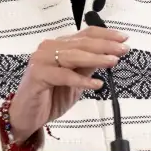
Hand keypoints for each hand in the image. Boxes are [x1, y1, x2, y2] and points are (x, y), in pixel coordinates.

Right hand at [9, 27, 129, 140]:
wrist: (27, 116)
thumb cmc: (50, 97)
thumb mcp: (76, 81)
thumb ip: (88, 67)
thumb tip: (110, 55)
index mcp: (59, 46)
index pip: (85, 35)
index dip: (105, 35)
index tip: (123, 38)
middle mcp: (49, 48)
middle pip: (81, 43)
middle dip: (105, 46)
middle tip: (122, 49)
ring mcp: (41, 60)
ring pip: (73, 56)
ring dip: (95, 58)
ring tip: (113, 62)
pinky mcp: (37, 75)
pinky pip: (63, 76)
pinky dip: (81, 80)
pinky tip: (96, 84)